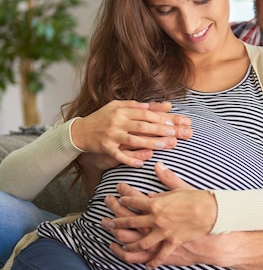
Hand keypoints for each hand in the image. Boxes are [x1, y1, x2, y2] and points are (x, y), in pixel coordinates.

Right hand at [71, 100, 192, 169]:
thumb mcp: (115, 106)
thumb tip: (151, 105)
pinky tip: (141, 164)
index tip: (172, 122)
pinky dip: (130, 160)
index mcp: (121, 110)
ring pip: (133, 140)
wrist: (79, 131)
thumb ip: (134, 105)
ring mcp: (111, 135)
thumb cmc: (101, 118)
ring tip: (165, 145)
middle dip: (160, 130)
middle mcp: (117, 121)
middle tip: (175, 133)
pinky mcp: (105, 147)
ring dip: (150, 143)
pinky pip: (119, 155)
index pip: (144, 113)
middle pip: (142, 126)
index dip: (159, 118)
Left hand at [102, 162, 217, 266]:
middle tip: (108, 224)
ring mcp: (163, 232)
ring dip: (129, 244)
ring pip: (140, 242)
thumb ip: (166, 178)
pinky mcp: (172, 242)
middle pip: (130, 221)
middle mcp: (156, 219)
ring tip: (121, 246)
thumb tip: (158, 166)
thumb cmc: (197, 198)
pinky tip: (147, 266)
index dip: (124, 199)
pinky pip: (160, 255)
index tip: (119, 198)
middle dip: (116, 222)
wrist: (212, 213)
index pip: (134, 201)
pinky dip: (153, 262)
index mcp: (156, 203)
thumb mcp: (179, 187)